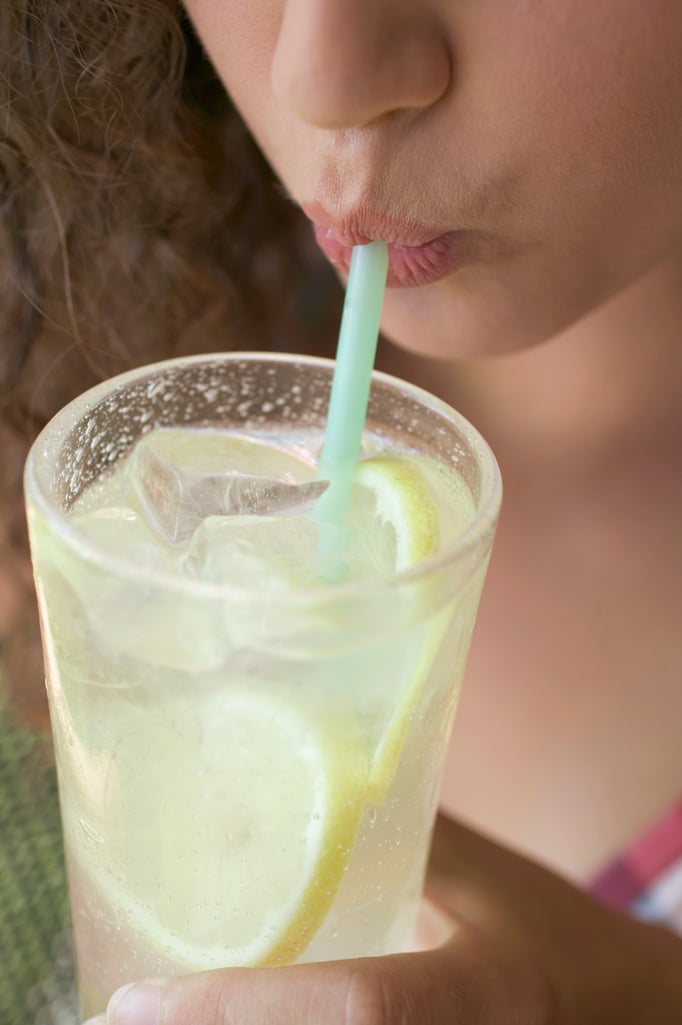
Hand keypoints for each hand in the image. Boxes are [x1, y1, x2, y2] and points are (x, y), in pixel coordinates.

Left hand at [85, 814, 681, 1024]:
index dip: (234, 1010)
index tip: (130, 1001)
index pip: (351, 1009)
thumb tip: (301, 777)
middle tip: (117, 1016)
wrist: (623, 1013)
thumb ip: (394, 834)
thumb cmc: (549, 934)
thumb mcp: (478, 876)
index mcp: (480, 995)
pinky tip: (221, 1020)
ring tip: (147, 1021)